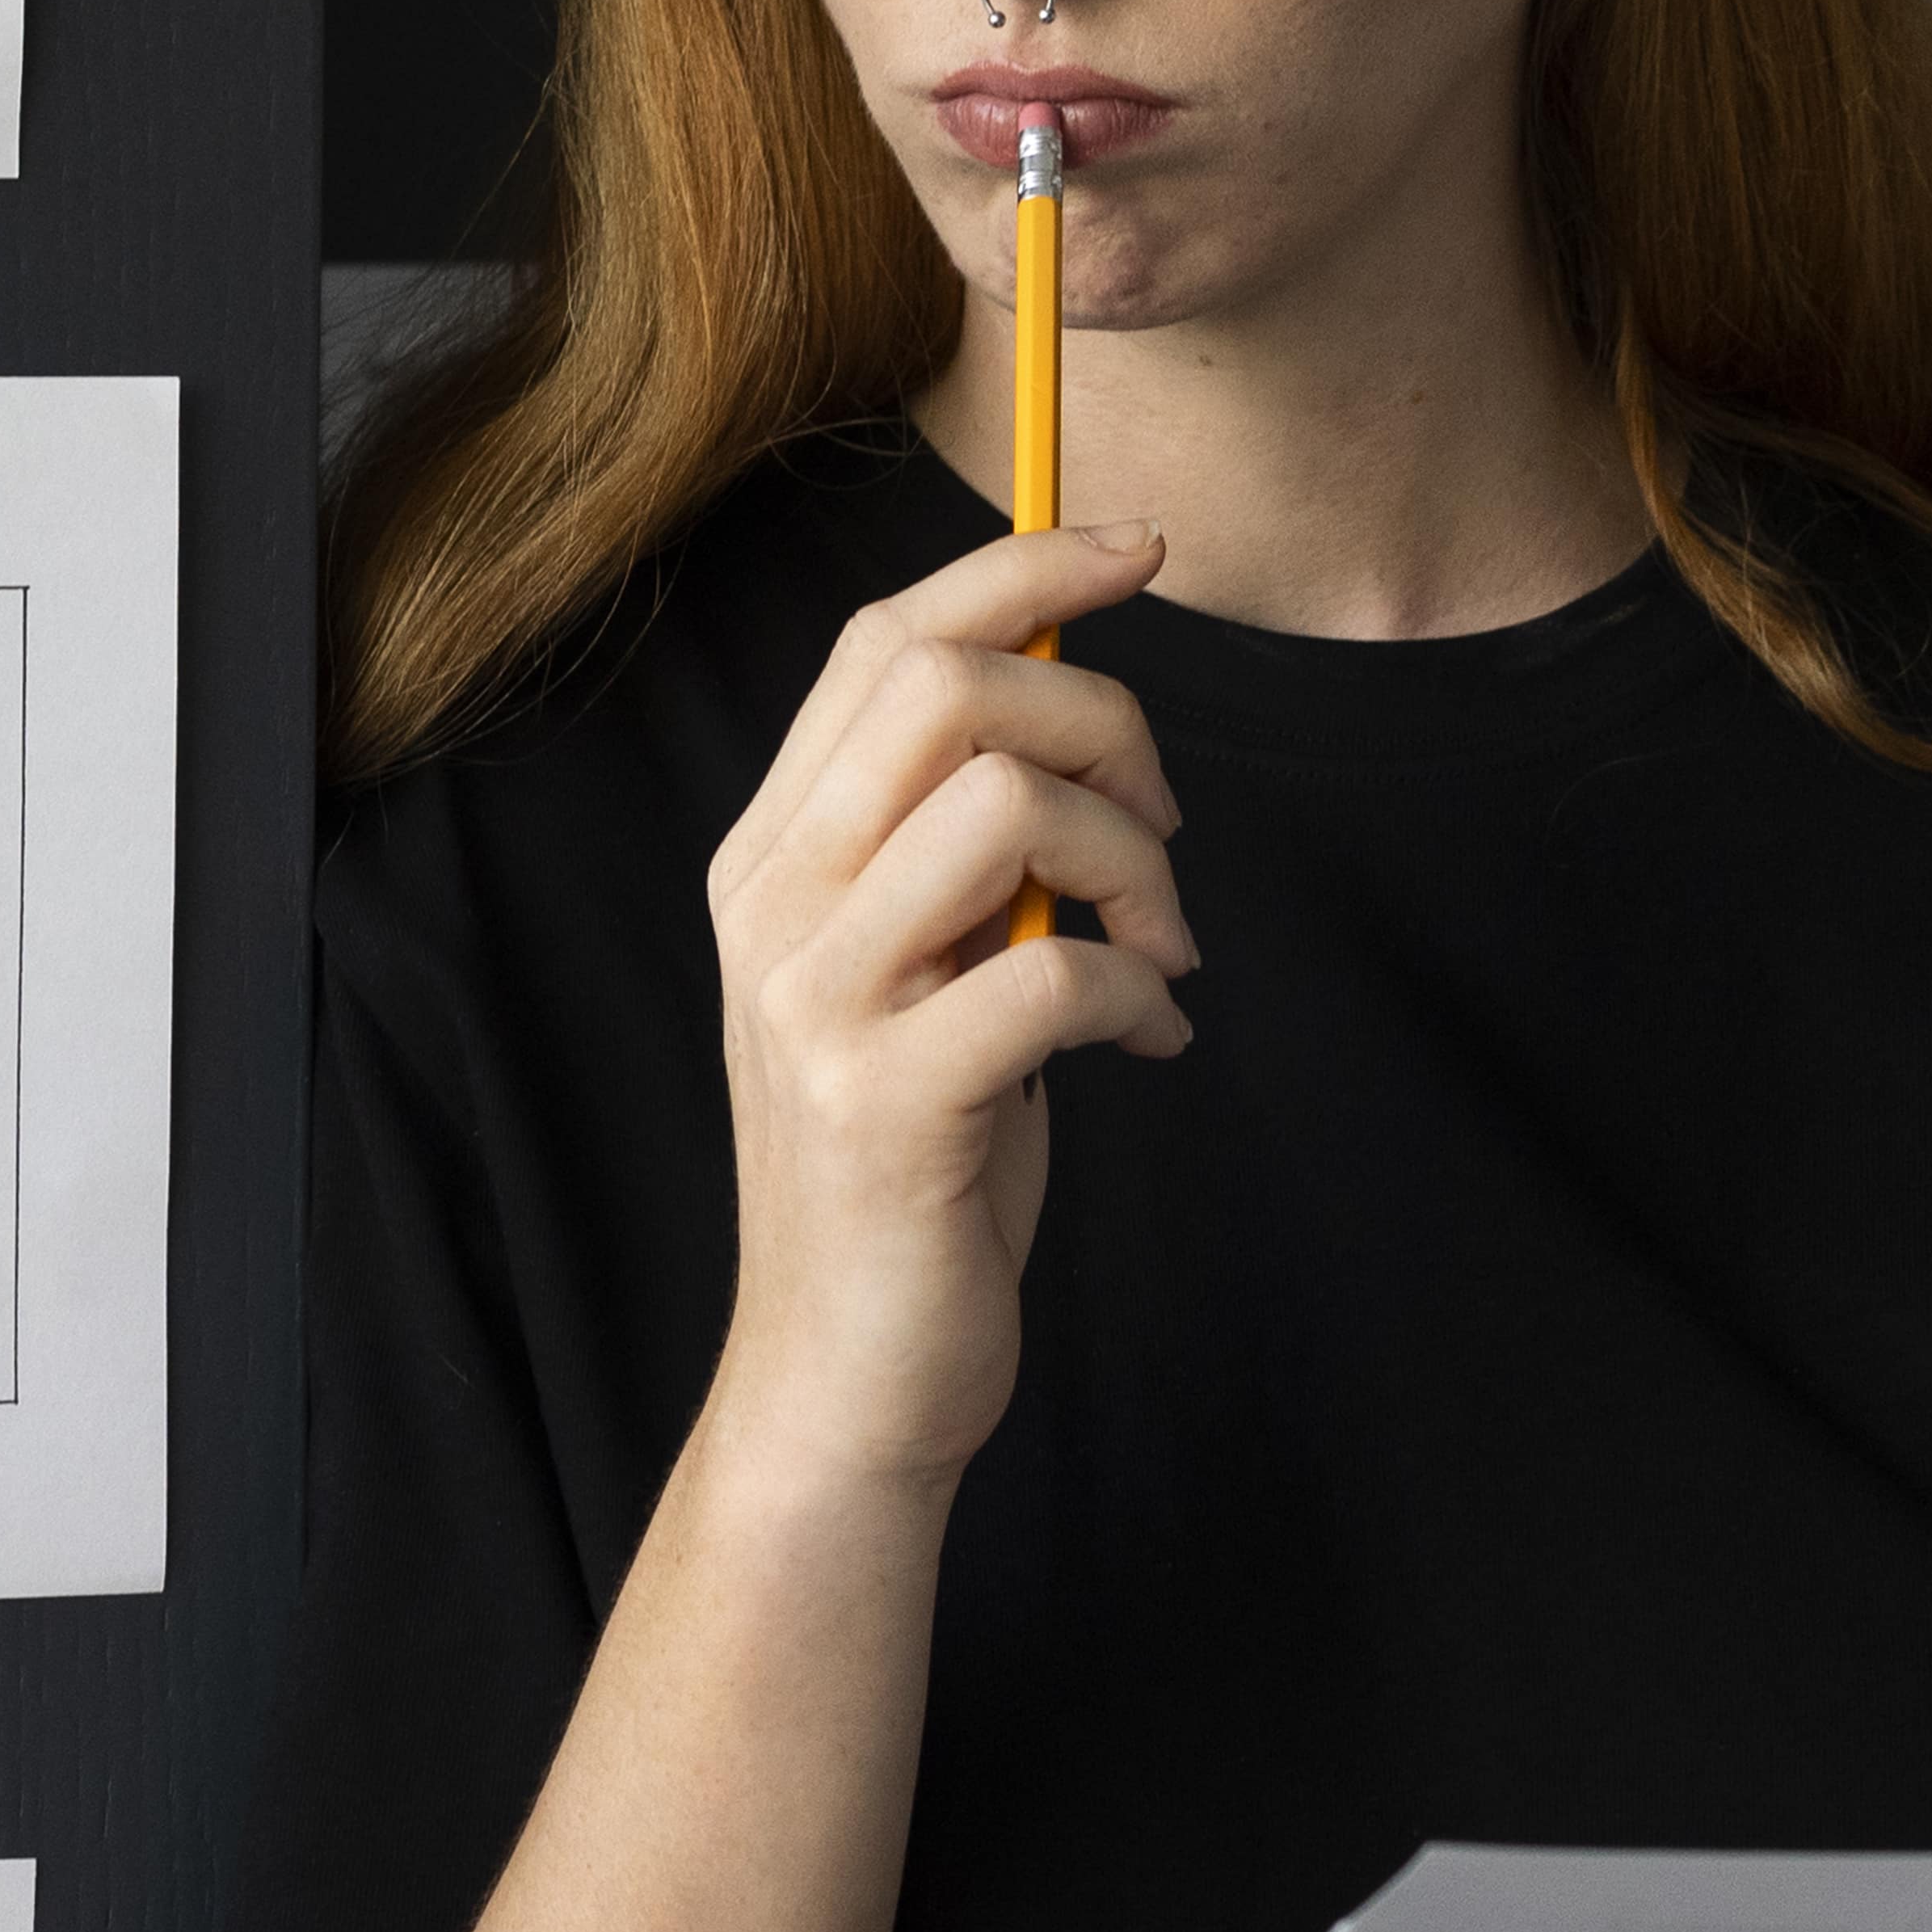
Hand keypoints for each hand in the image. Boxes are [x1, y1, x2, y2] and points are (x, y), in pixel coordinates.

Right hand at [698, 524, 1196, 1490]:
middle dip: (1107, 724)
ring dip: (1135, 860)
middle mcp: (771, 906)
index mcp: (771, 855)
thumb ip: (957, 850)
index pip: (884, 642)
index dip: (1023, 569)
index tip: (1138, 552)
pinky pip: (1056, 972)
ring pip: (1009, 804)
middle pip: (951, 690)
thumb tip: (1075, 702)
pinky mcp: (883, 1104)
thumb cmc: (912, 1167)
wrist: (842, 1378)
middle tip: (1160, 836)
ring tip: (1160, 949)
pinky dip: (1143, 994)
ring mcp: (815, 1003)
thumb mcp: (919, 974)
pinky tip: (1148, 1043)